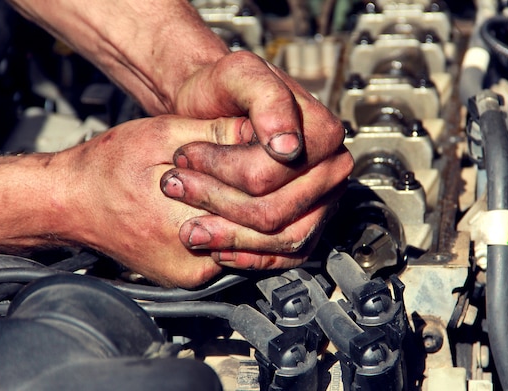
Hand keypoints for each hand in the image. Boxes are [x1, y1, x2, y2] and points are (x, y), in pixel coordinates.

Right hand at [56, 115, 318, 286]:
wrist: (74, 202)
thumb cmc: (108, 170)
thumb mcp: (165, 136)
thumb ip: (219, 137)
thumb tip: (265, 133)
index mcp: (187, 226)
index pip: (266, 213)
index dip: (289, 182)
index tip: (301, 159)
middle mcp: (194, 263)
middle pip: (274, 242)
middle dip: (298, 203)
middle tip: (318, 173)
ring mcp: (194, 274)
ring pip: (264, 256)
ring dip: (287, 221)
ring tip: (303, 190)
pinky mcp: (192, 275)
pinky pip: (243, 259)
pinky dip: (263, 236)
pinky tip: (274, 209)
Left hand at [160, 51, 353, 268]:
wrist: (216, 106)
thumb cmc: (225, 90)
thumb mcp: (239, 73)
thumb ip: (265, 98)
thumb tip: (288, 145)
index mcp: (323, 133)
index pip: (270, 172)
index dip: (221, 170)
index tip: (185, 155)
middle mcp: (331, 170)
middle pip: (275, 211)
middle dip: (217, 203)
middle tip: (176, 188)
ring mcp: (322, 202)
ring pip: (280, 239)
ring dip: (229, 237)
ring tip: (190, 228)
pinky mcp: (308, 226)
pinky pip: (285, 256)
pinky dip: (248, 257)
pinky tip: (217, 246)